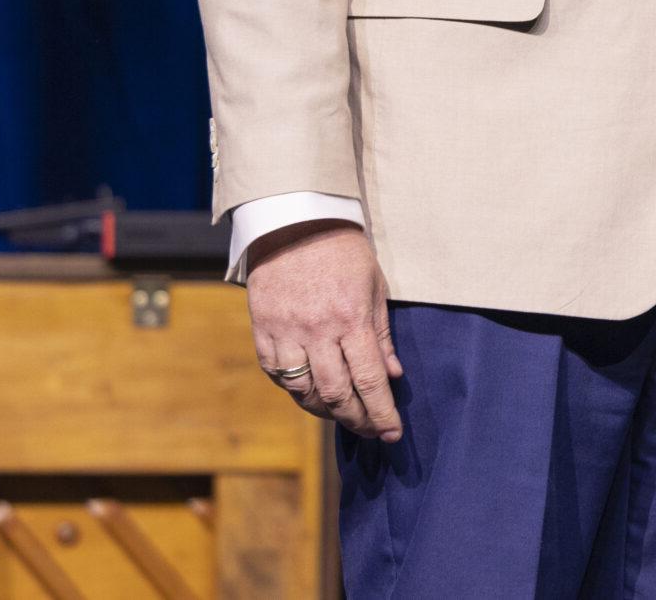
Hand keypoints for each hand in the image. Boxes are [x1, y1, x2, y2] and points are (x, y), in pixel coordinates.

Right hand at [245, 221, 403, 441]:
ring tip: (345, 416)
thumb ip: (382, 334)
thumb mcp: (375, 286)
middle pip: (336, 393)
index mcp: (351, 318)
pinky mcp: (261, 330)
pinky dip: (295, 390)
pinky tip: (311, 395)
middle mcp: (316, 331)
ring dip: (326, 411)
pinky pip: (277, 373)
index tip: (393, 433)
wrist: (294, 223)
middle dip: (358, 420)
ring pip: (303, 390)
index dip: (382, 412)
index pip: (369, 379)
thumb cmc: (343, 252)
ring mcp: (285, 332)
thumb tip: (393, 374)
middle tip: (372, 432)